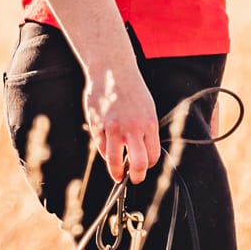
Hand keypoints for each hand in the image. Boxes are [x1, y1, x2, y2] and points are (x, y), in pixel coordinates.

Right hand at [83, 55, 159, 183]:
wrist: (112, 69)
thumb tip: (140, 156)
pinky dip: (105, 151)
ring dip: (116, 173)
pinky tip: (107, 147)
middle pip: (138, 164)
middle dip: (137, 177)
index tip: (144, 166)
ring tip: (117, 175)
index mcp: (149, 124)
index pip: (152, 157)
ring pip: (115, 161)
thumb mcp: (147, 109)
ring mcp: (114, 128)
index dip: (148, 166)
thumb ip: (145, 131)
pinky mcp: (98, 125)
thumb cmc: (132, 90)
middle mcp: (133, 128)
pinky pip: (101, 147)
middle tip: (133, 179)